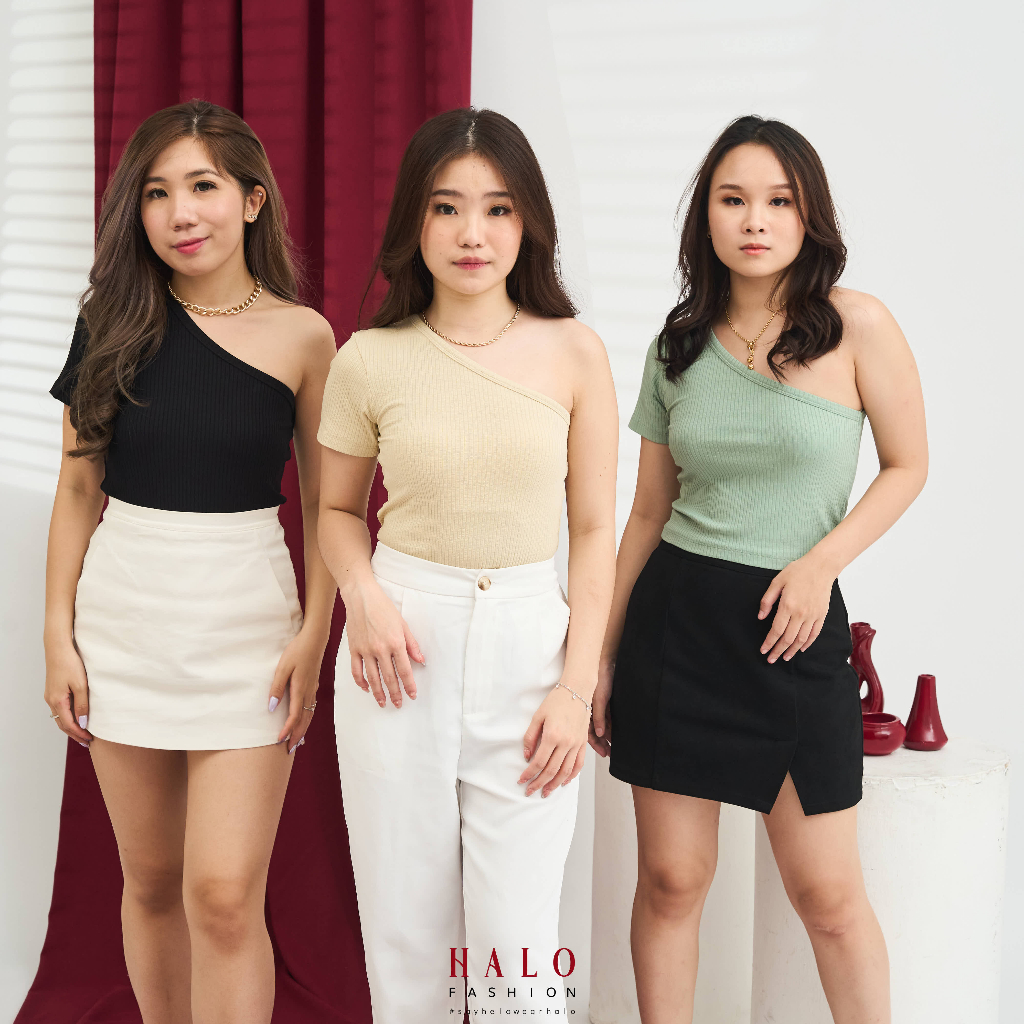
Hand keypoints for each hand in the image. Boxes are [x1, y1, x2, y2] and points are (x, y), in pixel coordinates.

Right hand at [44, 640, 92, 746]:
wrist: (58, 647)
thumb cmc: (70, 663)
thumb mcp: (81, 685)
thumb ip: (83, 705)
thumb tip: (83, 722)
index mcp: (57, 701)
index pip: (68, 724)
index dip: (79, 734)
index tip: (90, 740)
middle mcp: (51, 700)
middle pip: (62, 723)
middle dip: (75, 734)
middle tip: (87, 742)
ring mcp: (50, 695)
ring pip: (60, 717)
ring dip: (71, 726)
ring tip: (82, 733)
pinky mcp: (53, 690)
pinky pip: (60, 709)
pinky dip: (67, 717)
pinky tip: (75, 717)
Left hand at [270, 626, 327, 752]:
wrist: (315, 639)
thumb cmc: (297, 651)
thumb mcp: (282, 667)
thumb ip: (276, 687)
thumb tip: (271, 707)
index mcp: (300, 689)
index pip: (294, 715)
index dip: (288, 730)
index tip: (279, 741)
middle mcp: (309, 692)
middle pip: (304, 719)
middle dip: (297, 735)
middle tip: (289, 750)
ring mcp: (313, 689)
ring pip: (309, 715)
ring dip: (303, 729)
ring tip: (296, 741)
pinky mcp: (313, 685)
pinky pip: (311, 708)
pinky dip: (307, 719)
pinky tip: (304, 721)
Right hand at [341, 580, 423, 708]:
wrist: (361, 597)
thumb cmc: (384, 608)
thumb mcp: (403, 624)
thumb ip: (412, 645)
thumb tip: (421, 660)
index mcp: (396, 643)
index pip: (405, 670)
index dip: (409, 685)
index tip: (412, 695)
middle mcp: (381, 649)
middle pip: (389, 678)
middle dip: (395, 693)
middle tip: (399, 704)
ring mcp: (365, 650)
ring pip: (373, 678)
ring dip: (379, 693)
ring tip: (383, 703)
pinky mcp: (354, 649)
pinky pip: (357, 671)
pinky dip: (361, 682)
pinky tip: (367, 688)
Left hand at [519, 682, 590, 796]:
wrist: (577, 690)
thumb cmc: (556, 701)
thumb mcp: (538, 716)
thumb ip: (530, 737)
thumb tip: (527, 756)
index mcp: (552, 735)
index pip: (538, 762)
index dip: (529, 774)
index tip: (521, 780)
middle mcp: (566, 743)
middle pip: (551, 770)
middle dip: (539, 783)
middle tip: (530, 791)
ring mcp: (576, 744)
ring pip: (566, 771)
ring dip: (555, 784)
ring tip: (546, 792)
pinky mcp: (583, 743)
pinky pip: (579, 764)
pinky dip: (572, 776)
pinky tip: (564, 782)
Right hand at [588, 658, 613, 756]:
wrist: (608, 661)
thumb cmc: (600, 677)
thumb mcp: (600, 699)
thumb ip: (599, 717)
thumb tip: (598, 733)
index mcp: (585, 710)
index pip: (588, 732)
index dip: (596, 744)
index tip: (603, 752)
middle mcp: (590, 710)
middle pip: (595, 731)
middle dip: (602, 743)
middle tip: (610, 753)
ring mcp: (599, 706)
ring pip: (603, 726)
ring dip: (608, 736)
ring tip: (615, 746)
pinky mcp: (606, 702)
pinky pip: (608, 718)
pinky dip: (611, 726)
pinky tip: (616, 733)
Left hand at [758, 554, 834, 662]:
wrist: (821, 566)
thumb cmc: (797, 571)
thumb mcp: (777, 581)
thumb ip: (767, 600)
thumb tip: (760, 617)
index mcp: (787, 605)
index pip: (776, 630)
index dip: (769, 642)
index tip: (763, 651)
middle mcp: (801, 613)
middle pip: (787, 638)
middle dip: (778, 650)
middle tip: (770, 660)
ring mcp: (812, 615)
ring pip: (801, 639)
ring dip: (792, 650)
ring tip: (784, 657)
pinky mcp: (821, 615)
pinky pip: (814, 634)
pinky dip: (807, 643)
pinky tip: (800, 648)